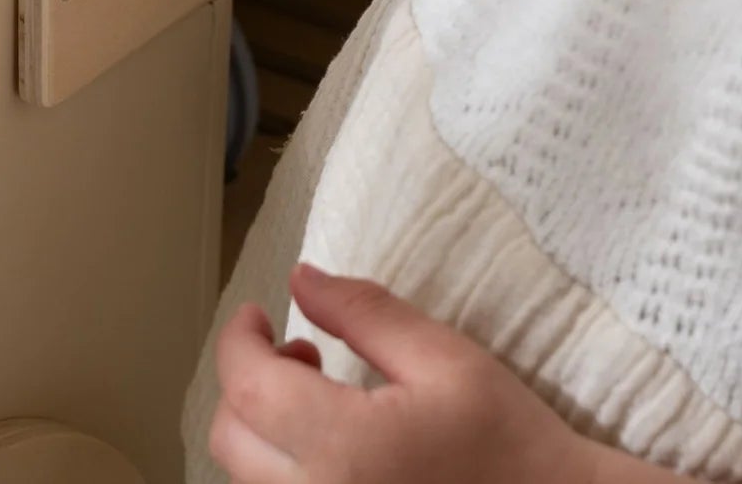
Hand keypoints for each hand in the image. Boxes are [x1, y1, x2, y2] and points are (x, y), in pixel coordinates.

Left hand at [210, 263, 600, 483]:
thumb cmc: (512, 443)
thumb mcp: (446, 359)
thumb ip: (364, 313)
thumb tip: (299, 278)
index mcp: (346, 449)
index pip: (248, 387)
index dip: (239, 340)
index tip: (258, 313)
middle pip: (230, 439)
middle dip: (248, 384)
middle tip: (302, 353)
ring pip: (248, 480)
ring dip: (261, 431)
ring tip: (322, 401)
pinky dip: (284, 474)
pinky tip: (331, 453)